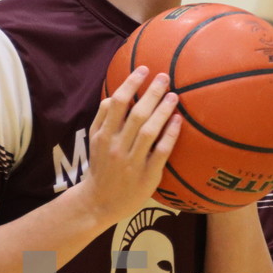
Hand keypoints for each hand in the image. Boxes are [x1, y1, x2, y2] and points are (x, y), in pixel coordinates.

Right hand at [83, 66, 180, 222]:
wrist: (99, 202)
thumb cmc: (100, 167)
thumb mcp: (94, 141)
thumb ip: (102, 118)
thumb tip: (114, 95)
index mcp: (102, 135)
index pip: (116, 104)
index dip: (130, 84)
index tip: (144, 69)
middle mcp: (116, 146)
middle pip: (135, 114)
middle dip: (151, 92)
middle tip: (165, 76)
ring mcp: (132, 161)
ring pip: (148, 131)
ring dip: (162, 110)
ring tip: (174, 95)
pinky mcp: (147, 175)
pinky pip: (160, 151)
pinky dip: (170, 135)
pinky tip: (178, 120)